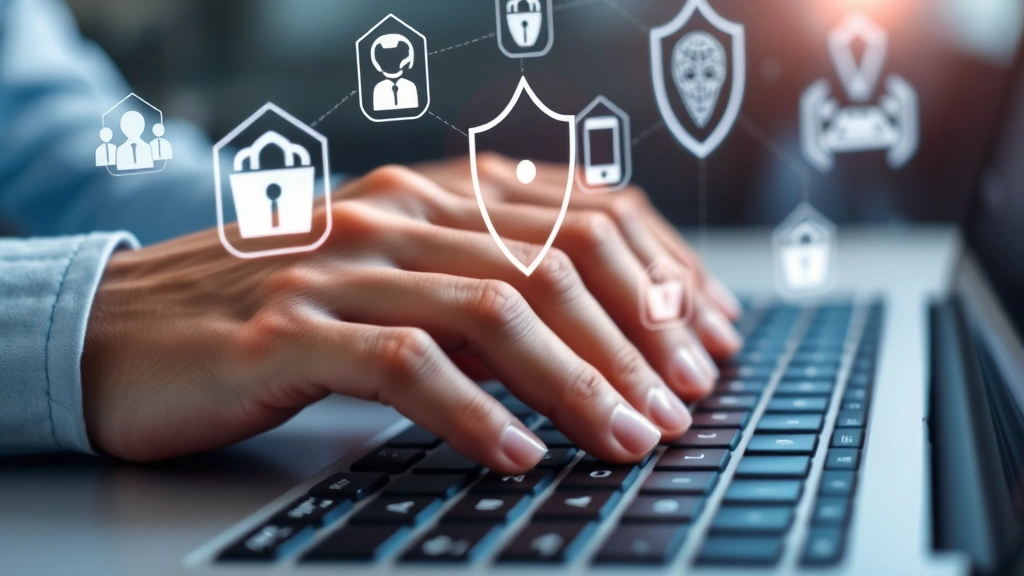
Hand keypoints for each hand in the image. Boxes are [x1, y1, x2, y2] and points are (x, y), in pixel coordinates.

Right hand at [82, 162, 738, 472]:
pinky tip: (517, 457)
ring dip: (577, 382)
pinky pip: (402, 366)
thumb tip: (595, 334)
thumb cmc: (269, 313)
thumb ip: (479, 283)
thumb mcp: (391, 281)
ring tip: (629, 440)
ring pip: (492, 310)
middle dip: (637, 338)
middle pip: (553, 261)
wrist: (121, 327)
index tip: (710, 341)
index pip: (581, 214)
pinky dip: (471, 413)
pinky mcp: (284, 330)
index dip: (661, 277)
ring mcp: (339, 268)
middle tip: (683, 405)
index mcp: (431, 194)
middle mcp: (394, 214)